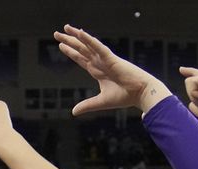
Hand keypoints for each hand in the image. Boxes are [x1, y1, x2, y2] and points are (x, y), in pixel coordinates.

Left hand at [53, 25, 170, 114]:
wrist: (141, 93)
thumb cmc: (125, 97)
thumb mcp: (101, 102)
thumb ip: (87, 105)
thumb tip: (73, 112)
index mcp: (98, 71)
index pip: (81, 59)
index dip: (71, 52)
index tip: (61, 46)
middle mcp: (100, 63)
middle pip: (81, 49)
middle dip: (69, 41)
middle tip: (56, 33)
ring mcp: (105, 59)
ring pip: (87, 45)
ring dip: (75, 37)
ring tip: (65, 28)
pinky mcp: (111, 58)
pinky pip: (98, 47)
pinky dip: (89, 40)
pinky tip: (80, 33)